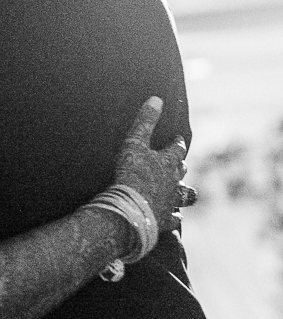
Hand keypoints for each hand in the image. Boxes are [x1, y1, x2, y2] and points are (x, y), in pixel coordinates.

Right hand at [112, 97, 191, 234]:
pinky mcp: (165, 219)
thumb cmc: (132, 173)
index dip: (177, 143)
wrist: (132, 207)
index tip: (178, 139)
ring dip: (185, 193)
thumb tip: (157, 98)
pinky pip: (175, 219)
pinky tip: (174, 218)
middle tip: (179, 164)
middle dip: (181, 167)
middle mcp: (174, 181)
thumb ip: (145, 121)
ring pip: (186, 197)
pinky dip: (175, 217)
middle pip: (182, 172)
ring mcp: (171, 201)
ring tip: (183, 193)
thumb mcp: (134, 142)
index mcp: (167, 162)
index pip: (176, 149)